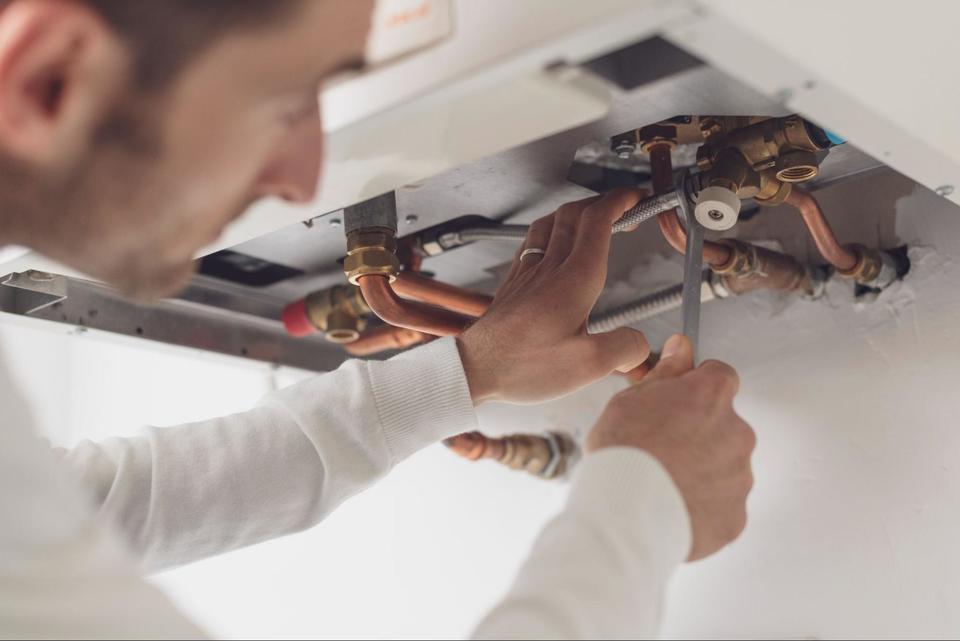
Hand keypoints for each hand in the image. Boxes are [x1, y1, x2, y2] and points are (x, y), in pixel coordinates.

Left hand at [457, 189, 650, 404]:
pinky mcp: (513, 284)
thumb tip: (640, 344)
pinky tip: (552, 244)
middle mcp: (549, 268)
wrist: (474, 370)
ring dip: (577, 213)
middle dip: (605, 202)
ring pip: (551, 222)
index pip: (598, 220)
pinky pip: (532, 242)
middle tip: (626, 209)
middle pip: (575, 213)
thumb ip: (625, 348)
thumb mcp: (588, 366)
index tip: (638, 198)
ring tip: (593, 220)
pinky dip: (551, 231)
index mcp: (574, 280)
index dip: (622, 201)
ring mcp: (528, 273)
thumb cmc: (522, 366)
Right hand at [585, 334, 754, 560]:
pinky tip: (671, 505)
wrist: (623, 515)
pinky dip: (701, 506)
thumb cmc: (623, 454)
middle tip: (660, 448)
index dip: (696, 388)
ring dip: (701, 470)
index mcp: (712, 396)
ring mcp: (739, 477)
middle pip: (723, 425)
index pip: (719, 376)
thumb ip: (667, 372)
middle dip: (698, 433)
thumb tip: (682, 348)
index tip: (678, 401)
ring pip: (723, 466)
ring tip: (661, 482)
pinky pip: (721, 506)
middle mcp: (736, 433)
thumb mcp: (632, 399)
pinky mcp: (735, 516)